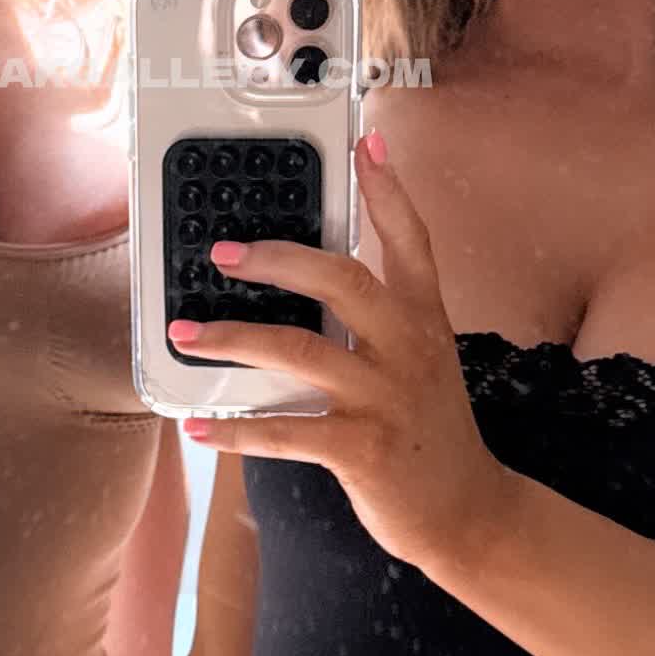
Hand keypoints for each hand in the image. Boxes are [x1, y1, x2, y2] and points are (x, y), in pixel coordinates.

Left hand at [171, 128, 512, 571]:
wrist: (468, 513)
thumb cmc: (430, 431)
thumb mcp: (423, 360)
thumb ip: (381, 320)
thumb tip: (308, 282)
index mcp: (424, 320)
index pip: (412, 240)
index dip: (389, 189)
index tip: (367, 141)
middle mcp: (409, 348)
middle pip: (341, 278)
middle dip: (276, 258)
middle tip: (223, 253)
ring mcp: (385, 398)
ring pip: (297, 350)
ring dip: (231, 341)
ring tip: (185, 335)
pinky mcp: (363, 449)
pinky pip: (284, 431)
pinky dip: (234, 431)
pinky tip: (198, 427)